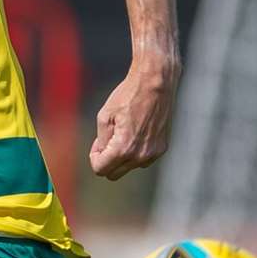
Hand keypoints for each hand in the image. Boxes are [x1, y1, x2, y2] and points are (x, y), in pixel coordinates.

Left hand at [89, 64, 178, 180]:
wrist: (156, 83)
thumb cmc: (128, 96)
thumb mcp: (104, 116)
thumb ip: (101, 141)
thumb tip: (103, 154)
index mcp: (123, 148)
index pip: (100, 169)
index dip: (94, 158)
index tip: (97, 145)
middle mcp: (140, 155)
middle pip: (114, 174)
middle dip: (106, 161)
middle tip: (107, 141)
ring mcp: (153, 153)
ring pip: (128, 167)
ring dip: (121, 157)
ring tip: (122, 134)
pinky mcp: (161, 148)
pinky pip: (142, 160)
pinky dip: (135, 152)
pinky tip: (136, 133)